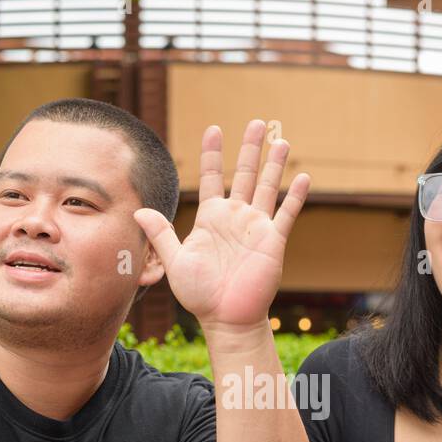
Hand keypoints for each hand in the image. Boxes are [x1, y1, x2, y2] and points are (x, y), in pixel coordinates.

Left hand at [133, 119, 310, 330]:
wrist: (226, 318)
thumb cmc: (199, 294)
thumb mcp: (174, 261)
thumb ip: (161, 233)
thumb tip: (138, 210)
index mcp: (211, 218)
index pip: (213, 177)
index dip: (213, 154)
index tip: (214, 129)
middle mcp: (235, 217)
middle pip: (245, 174)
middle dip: (249, 148)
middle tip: (255, 123)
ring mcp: (256, 227)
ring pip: (268, 187)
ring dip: (274, 164)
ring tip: (280, 140)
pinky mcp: (273, 241)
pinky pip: (286, 214)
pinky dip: (295, 196)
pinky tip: (302, 177)